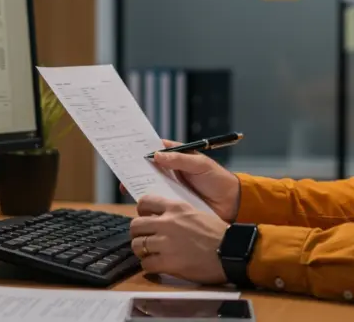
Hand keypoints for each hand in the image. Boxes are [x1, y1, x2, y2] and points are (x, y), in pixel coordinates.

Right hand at [120, 140, 240, 221]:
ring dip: (139, 185)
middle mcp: (172, 172)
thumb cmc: (218, 179)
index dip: (143, 149)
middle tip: (122, 170)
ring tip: (126, 186)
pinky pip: (157, 201)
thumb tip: (157, 155)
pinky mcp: (172, 204)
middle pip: (149, 168)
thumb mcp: (201, 165)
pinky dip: (148, 202)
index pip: (157, 150)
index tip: (128, 149)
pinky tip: (139, 203)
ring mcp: (171, 188)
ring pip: (150, 184)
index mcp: (179, 158)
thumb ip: (180, 160)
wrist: (231, 204)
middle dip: (135, 168)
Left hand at [129, 195, 228, 284]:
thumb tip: (162, 219)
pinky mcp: (167, 262)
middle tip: (145, 240)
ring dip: (142, 251)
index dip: (141, 212)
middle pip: (135, 225)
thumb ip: (178, 214)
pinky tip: (158, 266)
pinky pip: (146, 264)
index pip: (145, 202)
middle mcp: (167, 222)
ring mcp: (166, 242)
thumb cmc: (218, 233)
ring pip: (137, 245)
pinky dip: (149, 266)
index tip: (145, 219)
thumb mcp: (197, 213)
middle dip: (138, 234)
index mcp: (176, 208)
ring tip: (150, 254)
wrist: (231, 251)